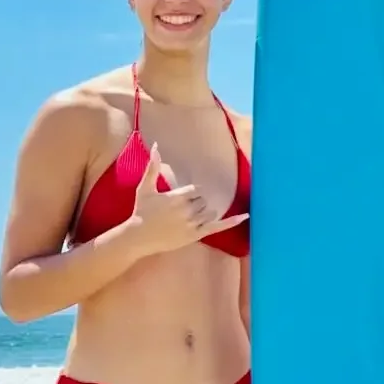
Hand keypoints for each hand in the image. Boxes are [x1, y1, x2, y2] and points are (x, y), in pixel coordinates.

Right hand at [126, 144, 248, 255]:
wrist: (138, 237)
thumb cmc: (141, 210)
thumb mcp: (145, 187)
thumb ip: (153, 167)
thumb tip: (156, 146)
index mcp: (177, 197)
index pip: (196, 190)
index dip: (189, 194)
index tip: (179, 200)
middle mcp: (187, 210)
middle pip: (203, 201)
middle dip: (195, 203)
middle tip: (181, 210)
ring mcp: (192, 224)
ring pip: (210, 212)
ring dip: (204, 212)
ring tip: (189, 217)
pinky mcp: (195, 235)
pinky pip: (218, 227)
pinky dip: (232, 221)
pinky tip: (245, 215)